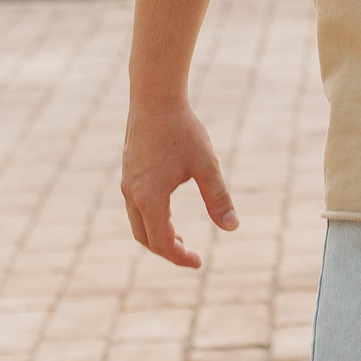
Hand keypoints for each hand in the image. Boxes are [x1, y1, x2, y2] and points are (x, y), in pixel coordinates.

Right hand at [121, 99, 237, 268]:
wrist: (155, 97)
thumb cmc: (183, 130)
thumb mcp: (207, 165)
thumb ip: (218, 198)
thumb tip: (232, 227)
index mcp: (151, 198)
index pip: (162, 242)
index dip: (180, 257)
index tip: (198, 263)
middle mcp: (133, 195)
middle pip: (145, 238)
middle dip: (167, 250)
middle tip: (191, 254)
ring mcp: (127, 184)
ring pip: (138, 223)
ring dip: (158, 235)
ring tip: (180, 238)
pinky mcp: (128, 173)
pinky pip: (135, 207)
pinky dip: (151, 219)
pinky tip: (168, 211)